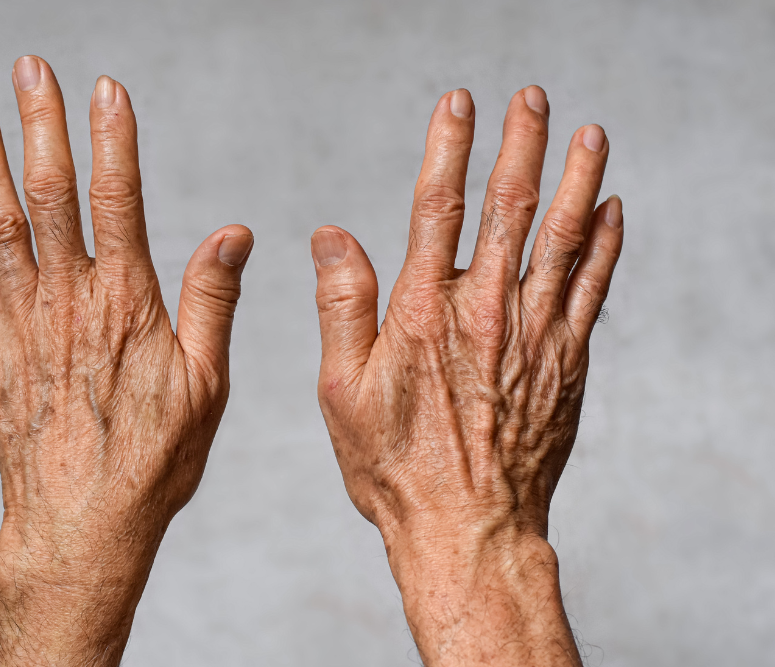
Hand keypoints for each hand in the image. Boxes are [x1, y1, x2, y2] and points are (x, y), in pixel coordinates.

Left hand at [0, 56, 252, 665]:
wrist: (82, 524)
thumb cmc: (154, 459)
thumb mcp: (207, 382)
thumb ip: (212, 299)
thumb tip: (233, 231)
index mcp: (127, 301)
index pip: (119, 198)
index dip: (111, 138)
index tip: (104, 88)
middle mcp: (69, 300)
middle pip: (51, 195)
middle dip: (40, 126)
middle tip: (28, 70)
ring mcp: (22, 324)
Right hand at [311, 86, 621, 665]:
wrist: (468, 529)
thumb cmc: (395, 465)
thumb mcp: (342, 389)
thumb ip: (343, 304)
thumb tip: (332, 235)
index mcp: (423, 312)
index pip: (436, 206)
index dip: (449, 146)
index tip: (460, 102)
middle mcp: (485, 311)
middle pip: (510, 207)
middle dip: (522, 144)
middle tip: (532, 97)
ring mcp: (534, 335)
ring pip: (564, 238)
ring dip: (579, 178)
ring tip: (591, 133)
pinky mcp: (567, 363)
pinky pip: (593, 290)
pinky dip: (606, 246)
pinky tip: (614, 211)